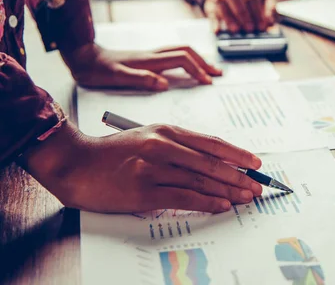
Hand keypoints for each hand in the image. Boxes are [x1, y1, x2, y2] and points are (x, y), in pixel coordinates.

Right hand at [22, 121, 263, 213]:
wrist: (75, 163)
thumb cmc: (112, 153)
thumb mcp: (147, 137)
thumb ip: (177, 146)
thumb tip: (210, 161)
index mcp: (166, 130)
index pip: (211, 143)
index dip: (237, 154)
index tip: (255, 163)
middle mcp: (163, 146)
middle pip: (211, 162)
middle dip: (239, 176)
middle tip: (257, 186)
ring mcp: (153, 167)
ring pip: (201, 180)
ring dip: (228, 190)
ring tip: (246, 197)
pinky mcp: (143, 190)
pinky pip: (183, 197)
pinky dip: (206, 201)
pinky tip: (221, 205)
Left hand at [62, 43, 221, 90]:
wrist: (82, 57)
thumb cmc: (97, 69)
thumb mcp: (116, 77)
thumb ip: (140, 79)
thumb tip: (164, 84)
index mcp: (150, 60)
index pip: (183, 60)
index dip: (198, 70)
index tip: (208, 82)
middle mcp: (154, 55)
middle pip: (187, 52)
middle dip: (205, 62)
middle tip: (218, 74)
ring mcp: (152, 55)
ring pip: (182, 52)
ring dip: (199, 59)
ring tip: (211, 70)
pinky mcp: (148, 59)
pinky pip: (175, 56)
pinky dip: (188, 60)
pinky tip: (189, 68)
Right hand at [203, 0, 276, 32]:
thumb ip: (269, 10)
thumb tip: (270, 23)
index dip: (257, 11)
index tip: (261, 26)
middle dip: (242, 13)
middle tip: (249, 28)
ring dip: (228, 16)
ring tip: (236, 30)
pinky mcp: (209, 0)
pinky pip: (210, 9)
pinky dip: (213, 21)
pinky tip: (217, 30)